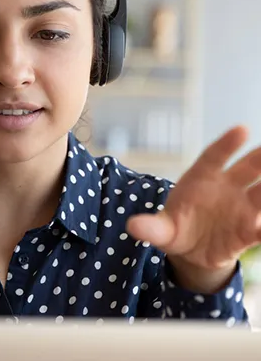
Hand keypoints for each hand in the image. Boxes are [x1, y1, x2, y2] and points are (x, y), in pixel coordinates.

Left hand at [126, 125, 260, 290]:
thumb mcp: (161, 230)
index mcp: (200, 179)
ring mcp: (240, 208)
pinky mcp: (249, 231)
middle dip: (260, 158)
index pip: (213, 157)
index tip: (242, 129)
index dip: (226, 144)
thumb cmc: (174, 229)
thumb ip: (151, 227)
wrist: (190, 252)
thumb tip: (132, 226)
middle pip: (247, 169)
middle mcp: (225, 188)